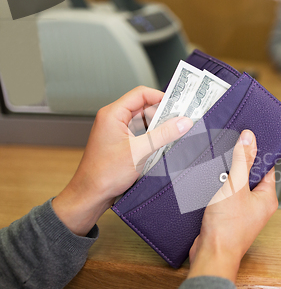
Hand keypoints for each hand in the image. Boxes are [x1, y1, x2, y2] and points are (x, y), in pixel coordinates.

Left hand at [52, 86, 192, 235]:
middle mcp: (114, 119)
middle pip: (144, 107)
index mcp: (112, 114)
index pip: (141, 94)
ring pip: (144, 121)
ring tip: (172, 135)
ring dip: (158, 128)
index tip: (178, 104)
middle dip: (162, 114)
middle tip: (179, 121)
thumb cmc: (103, 174)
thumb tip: (182, 122)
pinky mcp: (122, 143)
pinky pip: (141, 133)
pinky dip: (153, 138)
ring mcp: (117, 131)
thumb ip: (163, 134)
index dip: (161, 97)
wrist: (91, 195)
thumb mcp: (139, 151)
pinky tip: (162, 145)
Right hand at [188, 130, 277, 282]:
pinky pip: (225, 197)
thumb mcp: (236, 186)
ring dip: (225, 177)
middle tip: (228, 152)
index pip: (266, 167)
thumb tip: (249, 138)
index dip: (256, 153)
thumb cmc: (228, 228)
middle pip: (249, 176)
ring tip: (217, 168)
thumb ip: (242, 161)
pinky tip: (208, 184)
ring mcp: (243, 212)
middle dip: (237, 164)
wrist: (211, 254)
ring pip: (235, 186)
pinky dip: (217, 190)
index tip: (246, 140)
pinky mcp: (228, 217)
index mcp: (267, 198)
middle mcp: (258, 205)